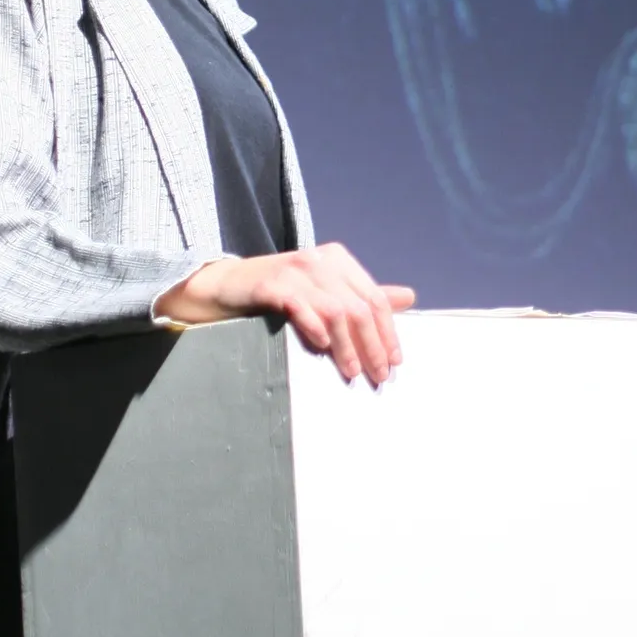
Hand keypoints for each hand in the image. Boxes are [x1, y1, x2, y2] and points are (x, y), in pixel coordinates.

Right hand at [156, 242, 414, 385]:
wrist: (228, 285)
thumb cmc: (281, 291)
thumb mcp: (325, 290)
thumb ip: (363, 295)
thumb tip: (408, 297)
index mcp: (338, 259)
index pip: (374, 298)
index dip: (387, 333)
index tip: (394, 363)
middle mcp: (320, 260)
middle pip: (359, 307)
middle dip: (372, 346)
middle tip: (377, 377)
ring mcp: (295, 270)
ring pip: (335, 310)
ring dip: (347, 347)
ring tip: (351, 373)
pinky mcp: (271, 283)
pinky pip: (299, 305)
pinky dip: (314, 326)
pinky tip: (321, 346)